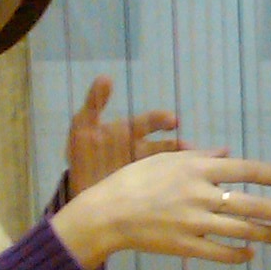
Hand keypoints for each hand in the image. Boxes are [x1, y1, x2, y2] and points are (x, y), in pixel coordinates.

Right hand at [49, 148, 270, 269]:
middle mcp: (201, 195)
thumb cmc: (132, 181)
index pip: (246, 170)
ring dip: (266, 234)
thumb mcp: (163, 159)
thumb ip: (198, 156)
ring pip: (240, 230)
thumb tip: (227, 153)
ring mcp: (194, 223)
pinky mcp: (185, 246)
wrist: (105, 214)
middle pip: (251, 203)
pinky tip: (250, 254)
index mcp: (197, 170)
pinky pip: (218, 252)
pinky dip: (237, 254)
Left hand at [66, 75, 185, 195]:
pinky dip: (173, 188)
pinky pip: (162, 188)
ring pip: (167, 167)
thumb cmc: (83, 154)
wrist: (79, 188)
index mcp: (131, 131)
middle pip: (165, 146)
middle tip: (189, 149)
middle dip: (178, 147)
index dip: (162, 119)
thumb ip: (94, 103)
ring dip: (180, 167)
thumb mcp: (82, 126)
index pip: (151, 121)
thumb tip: (106, 76)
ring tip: (191, 171)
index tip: (173, 121)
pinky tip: (183, 191)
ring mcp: (145, 172)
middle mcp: (143, 150)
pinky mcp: (145, 192)